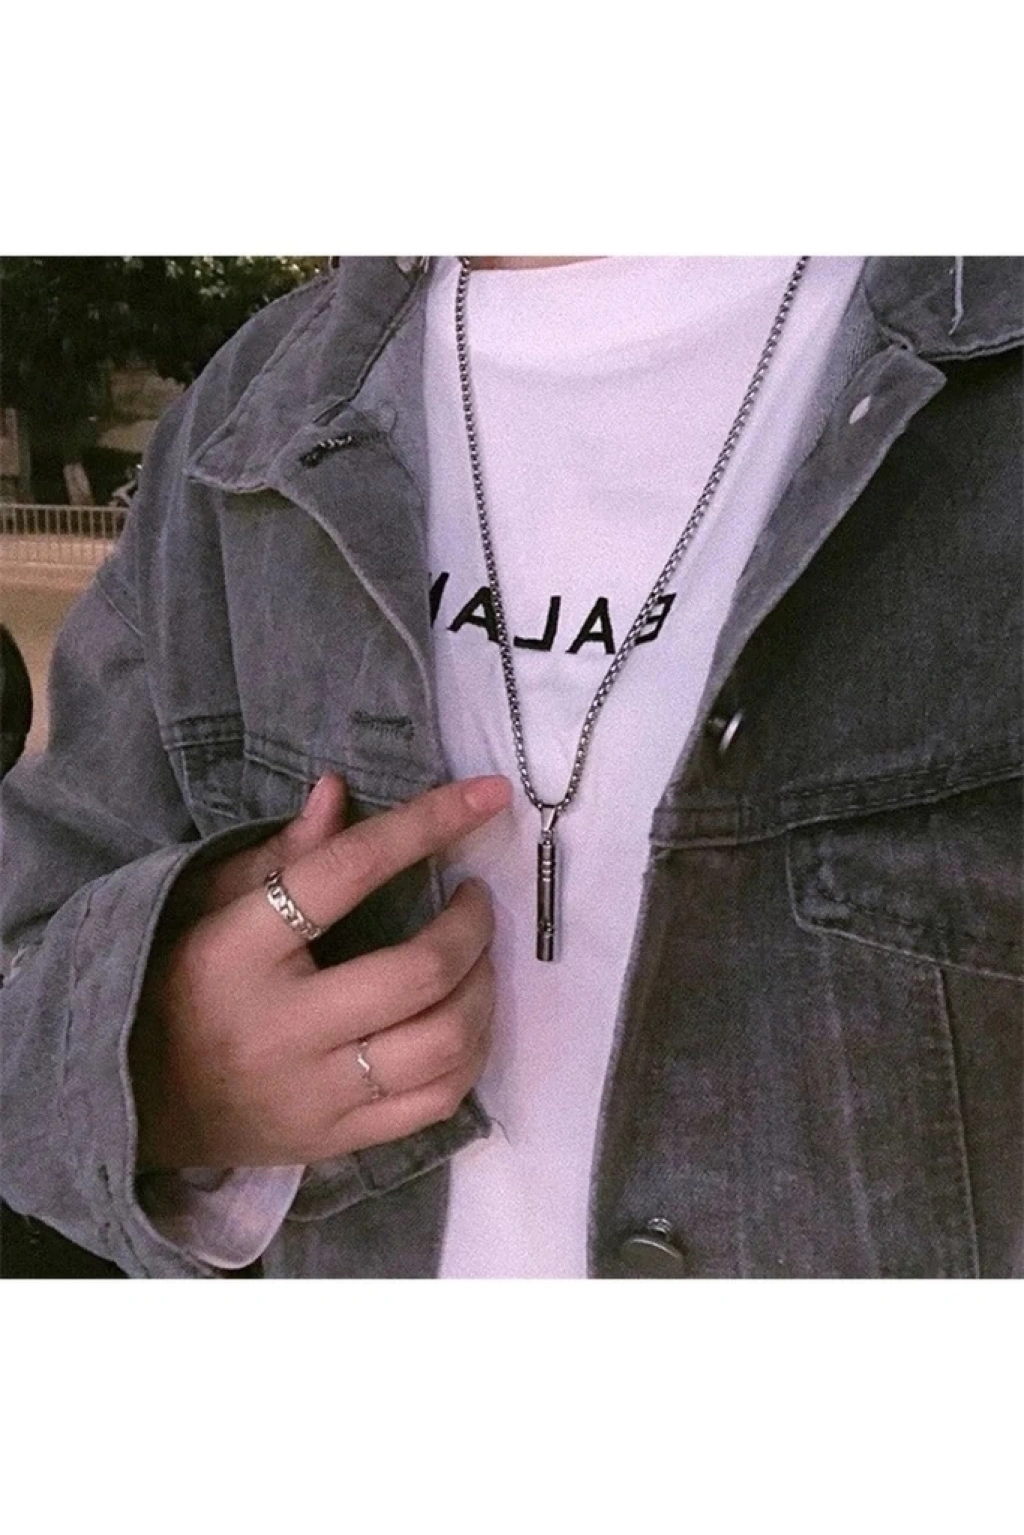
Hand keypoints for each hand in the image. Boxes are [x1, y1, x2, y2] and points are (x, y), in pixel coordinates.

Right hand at [130, 772, 510, 1168]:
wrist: (133, 1106)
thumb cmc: (174, 987)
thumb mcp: (205, 907)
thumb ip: (278, 854)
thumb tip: (338, 789)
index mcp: (239, 950)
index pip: (345, 873)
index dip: (425, 825)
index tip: (486, 795)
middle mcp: (282, 1027)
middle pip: (417, 972)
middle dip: (471, 925)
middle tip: (475, 899)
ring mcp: (315, 1093)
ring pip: (443, 1043)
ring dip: (483, 988)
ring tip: (477, 958)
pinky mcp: (338, 1140)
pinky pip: (438, 1101)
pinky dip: (472, 1052)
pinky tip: (466, 1019)